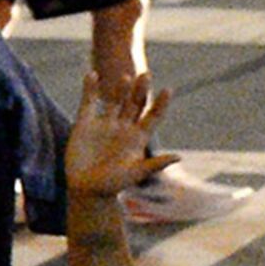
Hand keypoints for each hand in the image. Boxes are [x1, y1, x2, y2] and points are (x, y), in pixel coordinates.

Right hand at [65, 68, 174, 201]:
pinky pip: (88, 102)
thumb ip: (155, 164)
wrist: (86, 190)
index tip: (168, 90)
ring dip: (120, 88)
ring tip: (126, 77)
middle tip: (146, 75)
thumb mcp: (136, 174)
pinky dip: (89, 89)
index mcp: (138, 137)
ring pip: (114, 100)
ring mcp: (105, 123)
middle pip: (135, 103)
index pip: (153, 116)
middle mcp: (123, 127)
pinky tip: (91, 75)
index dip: (161, 104)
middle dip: (141, 90)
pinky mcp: (85, 123)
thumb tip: (179, 157)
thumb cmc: (113, 185)